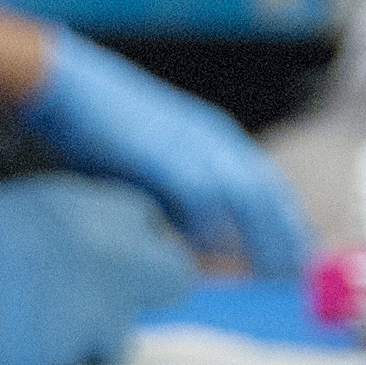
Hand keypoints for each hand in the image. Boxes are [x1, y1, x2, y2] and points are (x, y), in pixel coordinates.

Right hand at [0, 177, 195, 364]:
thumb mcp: (8, 219)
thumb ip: (62, 233)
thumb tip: (90, 259)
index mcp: (75, 203)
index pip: (146, 220)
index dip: (133, 246)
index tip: (109, 265)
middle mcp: (101, 245)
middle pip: (172, 271)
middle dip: (147, 291)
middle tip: (104, 307)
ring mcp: (94, 300)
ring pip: (129, 330)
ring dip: (97, 338)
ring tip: (39, 338)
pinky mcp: (76, 348)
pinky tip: (24, 357)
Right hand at [12, 27, 313, 276]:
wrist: (73, 89)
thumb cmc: (102, 128)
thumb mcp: (151, 164)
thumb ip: (175, 198)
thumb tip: (191, 239)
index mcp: (215, 137)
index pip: (265, 185)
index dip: (282, 222)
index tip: (292, 257)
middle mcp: (216, 140)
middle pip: (266, 195)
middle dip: (282, 237)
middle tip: (291, 275)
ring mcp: (197, 146)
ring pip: (248, 199)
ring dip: (260, 238)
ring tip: (267, 274)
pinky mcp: (173, 157)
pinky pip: (205, 202)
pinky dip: (211, 231)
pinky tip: (210, 256)